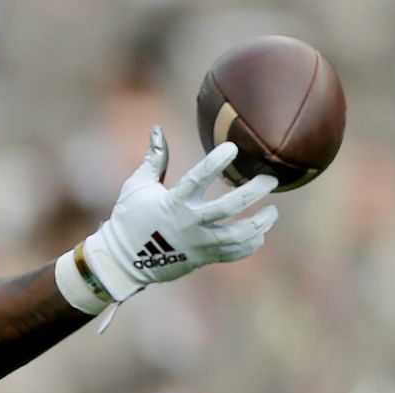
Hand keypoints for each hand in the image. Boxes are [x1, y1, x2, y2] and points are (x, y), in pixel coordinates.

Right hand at [80, 126, 278, 301]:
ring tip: (272, 212)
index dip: (216, 162)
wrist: (122, 261)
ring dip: (260, 223)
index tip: (233, 149)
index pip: (198, 178)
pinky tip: (259, 233)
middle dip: (254, 191)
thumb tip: (157, 129)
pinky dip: (249, 244)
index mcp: (172, 202)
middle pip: (229, 207)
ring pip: (237, 235)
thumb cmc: (129, 218)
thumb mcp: (137, 186)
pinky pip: (232, 254)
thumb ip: (154, 159)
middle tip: (270, 179)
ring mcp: (196, 243)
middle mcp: (188, 223)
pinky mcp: (200, 259)